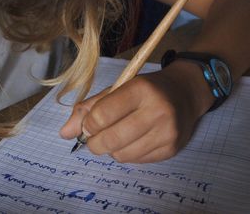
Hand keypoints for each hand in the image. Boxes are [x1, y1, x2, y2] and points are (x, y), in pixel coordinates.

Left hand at [60, 61, 213, 162]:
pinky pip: (136, 161)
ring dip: (111, 149)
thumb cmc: (145, 90)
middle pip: (110, 139)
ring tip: (117, 136)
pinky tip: (133, 140)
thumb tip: (64, 133)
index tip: (89, 124)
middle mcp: (157, 110)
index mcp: (140, 89)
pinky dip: (127, 154)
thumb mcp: (116, 89)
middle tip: (94, 139)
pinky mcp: (172, 149)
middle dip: (94, 143)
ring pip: (121, 154)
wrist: (184, 94)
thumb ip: (88, 109)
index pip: (101, 115)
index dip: (88, 124)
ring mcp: (167, 132)